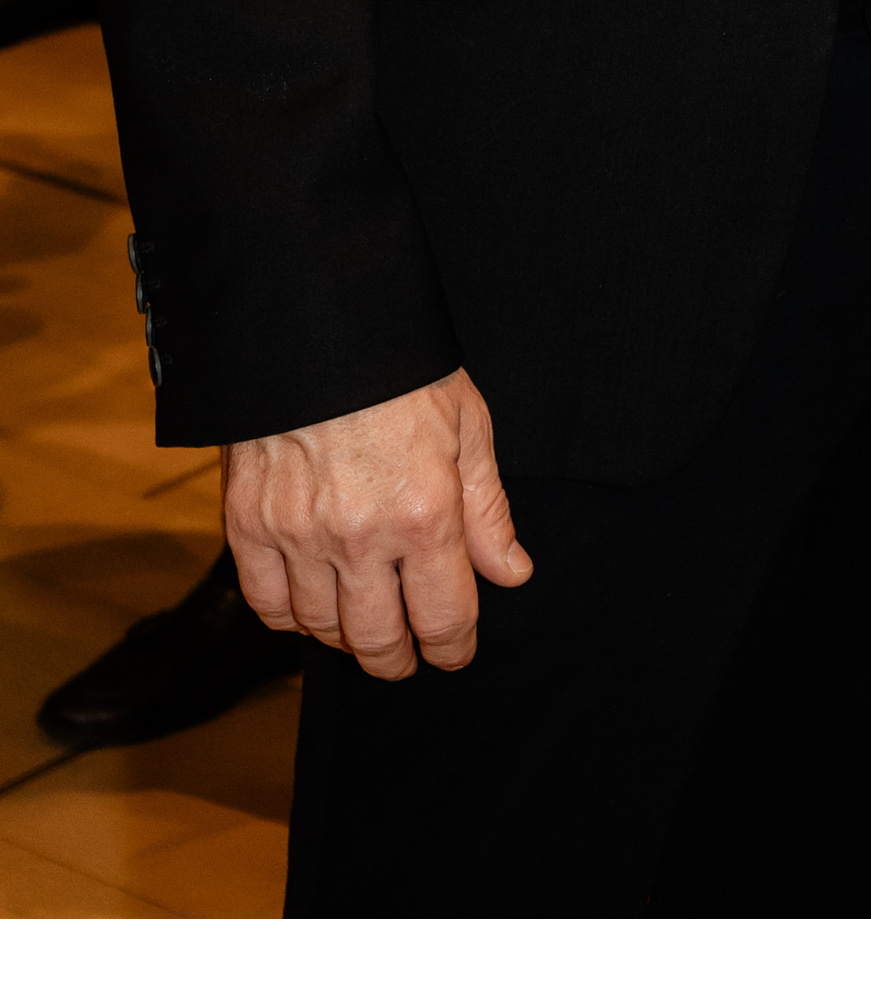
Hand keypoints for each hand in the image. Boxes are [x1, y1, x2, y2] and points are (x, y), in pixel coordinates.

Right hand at [221, 366, 532, 678]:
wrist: (314, 323)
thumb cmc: (400, 369)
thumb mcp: (467, 425)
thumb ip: (487, 509)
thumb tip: (511, 574)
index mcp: (425, 513)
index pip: (443, 618)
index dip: (453, 648)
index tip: (453, 653)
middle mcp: (361, 536)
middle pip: (378, 639)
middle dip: (398, 658)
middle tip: (405, 656)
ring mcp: (298, 534)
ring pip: (321, 628)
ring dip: (346, 638)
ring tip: (362, 627)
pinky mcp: (247, 524)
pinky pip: (265, 604)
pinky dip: (289, 617)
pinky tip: (310, 604)